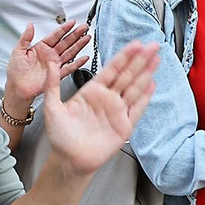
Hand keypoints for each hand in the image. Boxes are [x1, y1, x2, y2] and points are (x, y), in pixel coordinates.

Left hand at [3, 21, 88, 111]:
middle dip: (75, 34)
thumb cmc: (16, 72)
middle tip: (84, 28)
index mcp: (41, 48)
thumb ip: (25, 38)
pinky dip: (77, 63)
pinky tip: (84, 57)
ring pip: (70, 52)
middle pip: (65, 42)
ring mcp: (54, 64)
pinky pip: (69, 68)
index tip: (72, 23)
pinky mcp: (57, 74)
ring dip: (79, 45)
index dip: (64, 29)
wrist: (17, 88)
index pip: (55, 36)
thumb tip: (30, 25)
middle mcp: (49, 55)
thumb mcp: (18, 51)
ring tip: (86, 38)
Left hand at [42, 42, 158, 175]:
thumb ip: (52, 83)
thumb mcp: (52, 107)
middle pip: (127, 75)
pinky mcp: (124, 126)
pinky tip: (152, 84)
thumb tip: (49, 60)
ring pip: (135, 88)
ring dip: (146, 74)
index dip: (124, 57)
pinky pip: (137, 109)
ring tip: (156, 59)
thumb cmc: (60, 137)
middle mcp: (106, 99)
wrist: (69, 160)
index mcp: (91, 92)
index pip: (111, 69)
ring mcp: (117, 112)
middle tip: (153, 45)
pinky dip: (145, 97)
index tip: (135, 44)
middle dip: (140, 60)